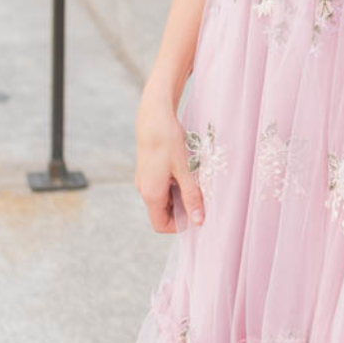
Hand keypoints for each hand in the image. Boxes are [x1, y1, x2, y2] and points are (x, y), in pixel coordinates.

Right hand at [135, 79, 203, 233]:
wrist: (154, 117)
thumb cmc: (169, 142)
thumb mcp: (185, 171)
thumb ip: (192, 198)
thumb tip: (198, 221)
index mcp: (151, 194)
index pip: (161, 225)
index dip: (179, 225)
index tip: (196, 214)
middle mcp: (144, 189)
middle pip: (163, 212)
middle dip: (182, 209)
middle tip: (199, 195)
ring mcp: (144, 180)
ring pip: (163, 199)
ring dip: (179, 195)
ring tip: (193, 179)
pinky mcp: (148, 170)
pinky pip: (161, 186)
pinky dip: (174, 184)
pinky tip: (185, 170)